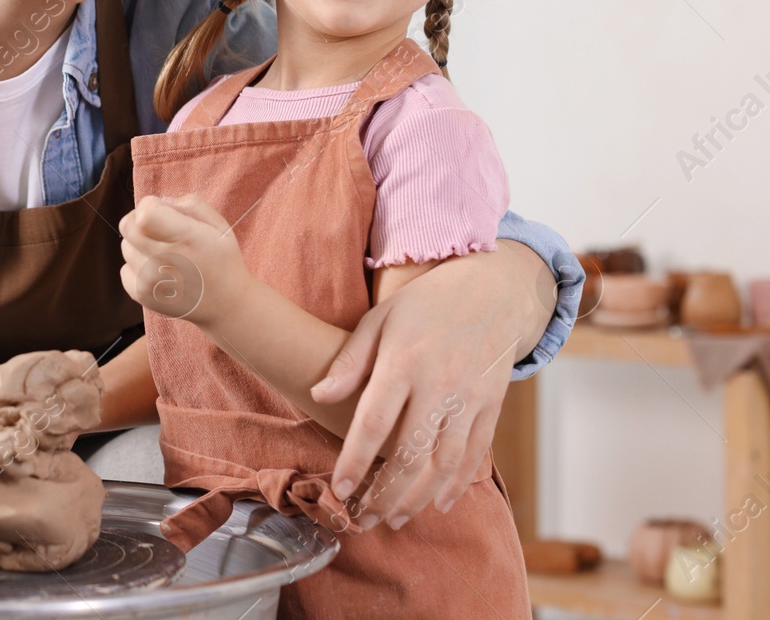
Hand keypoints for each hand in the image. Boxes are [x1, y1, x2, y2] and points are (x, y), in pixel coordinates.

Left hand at [119, 195, 247, 327]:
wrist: (225, 305)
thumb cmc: (221, 259)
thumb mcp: (218, 224)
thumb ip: (190, 204)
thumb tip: (161, 201)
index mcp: (185, 239)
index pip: (144, 214)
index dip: (150, 205)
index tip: (164, 211)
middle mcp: (163, 261)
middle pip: (127, 226)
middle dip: (140, 220)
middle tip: (161, 229)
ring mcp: (150, 281)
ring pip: (126, 246)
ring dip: (140, 245)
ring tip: (165, 253)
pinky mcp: (141, 295)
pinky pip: (125, 269)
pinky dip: (138, 267)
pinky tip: (160, 271)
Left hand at [309, 243, 552, 527]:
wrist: (492, 292)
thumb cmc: (425, 305)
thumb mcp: (379, 319)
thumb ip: (349, 361)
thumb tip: (317, 393)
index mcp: (404, 361)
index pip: (374, 423)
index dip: (355, 461)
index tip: (339, 490)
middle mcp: (440, 384)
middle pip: (411, 455)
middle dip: (385, 495)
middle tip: (364, 519)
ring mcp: (471, 398)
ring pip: (445, 463)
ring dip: (418, 498)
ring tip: (393, 518)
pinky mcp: (493, 406)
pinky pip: (475, 454)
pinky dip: (456, 483)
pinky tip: (436, 502)